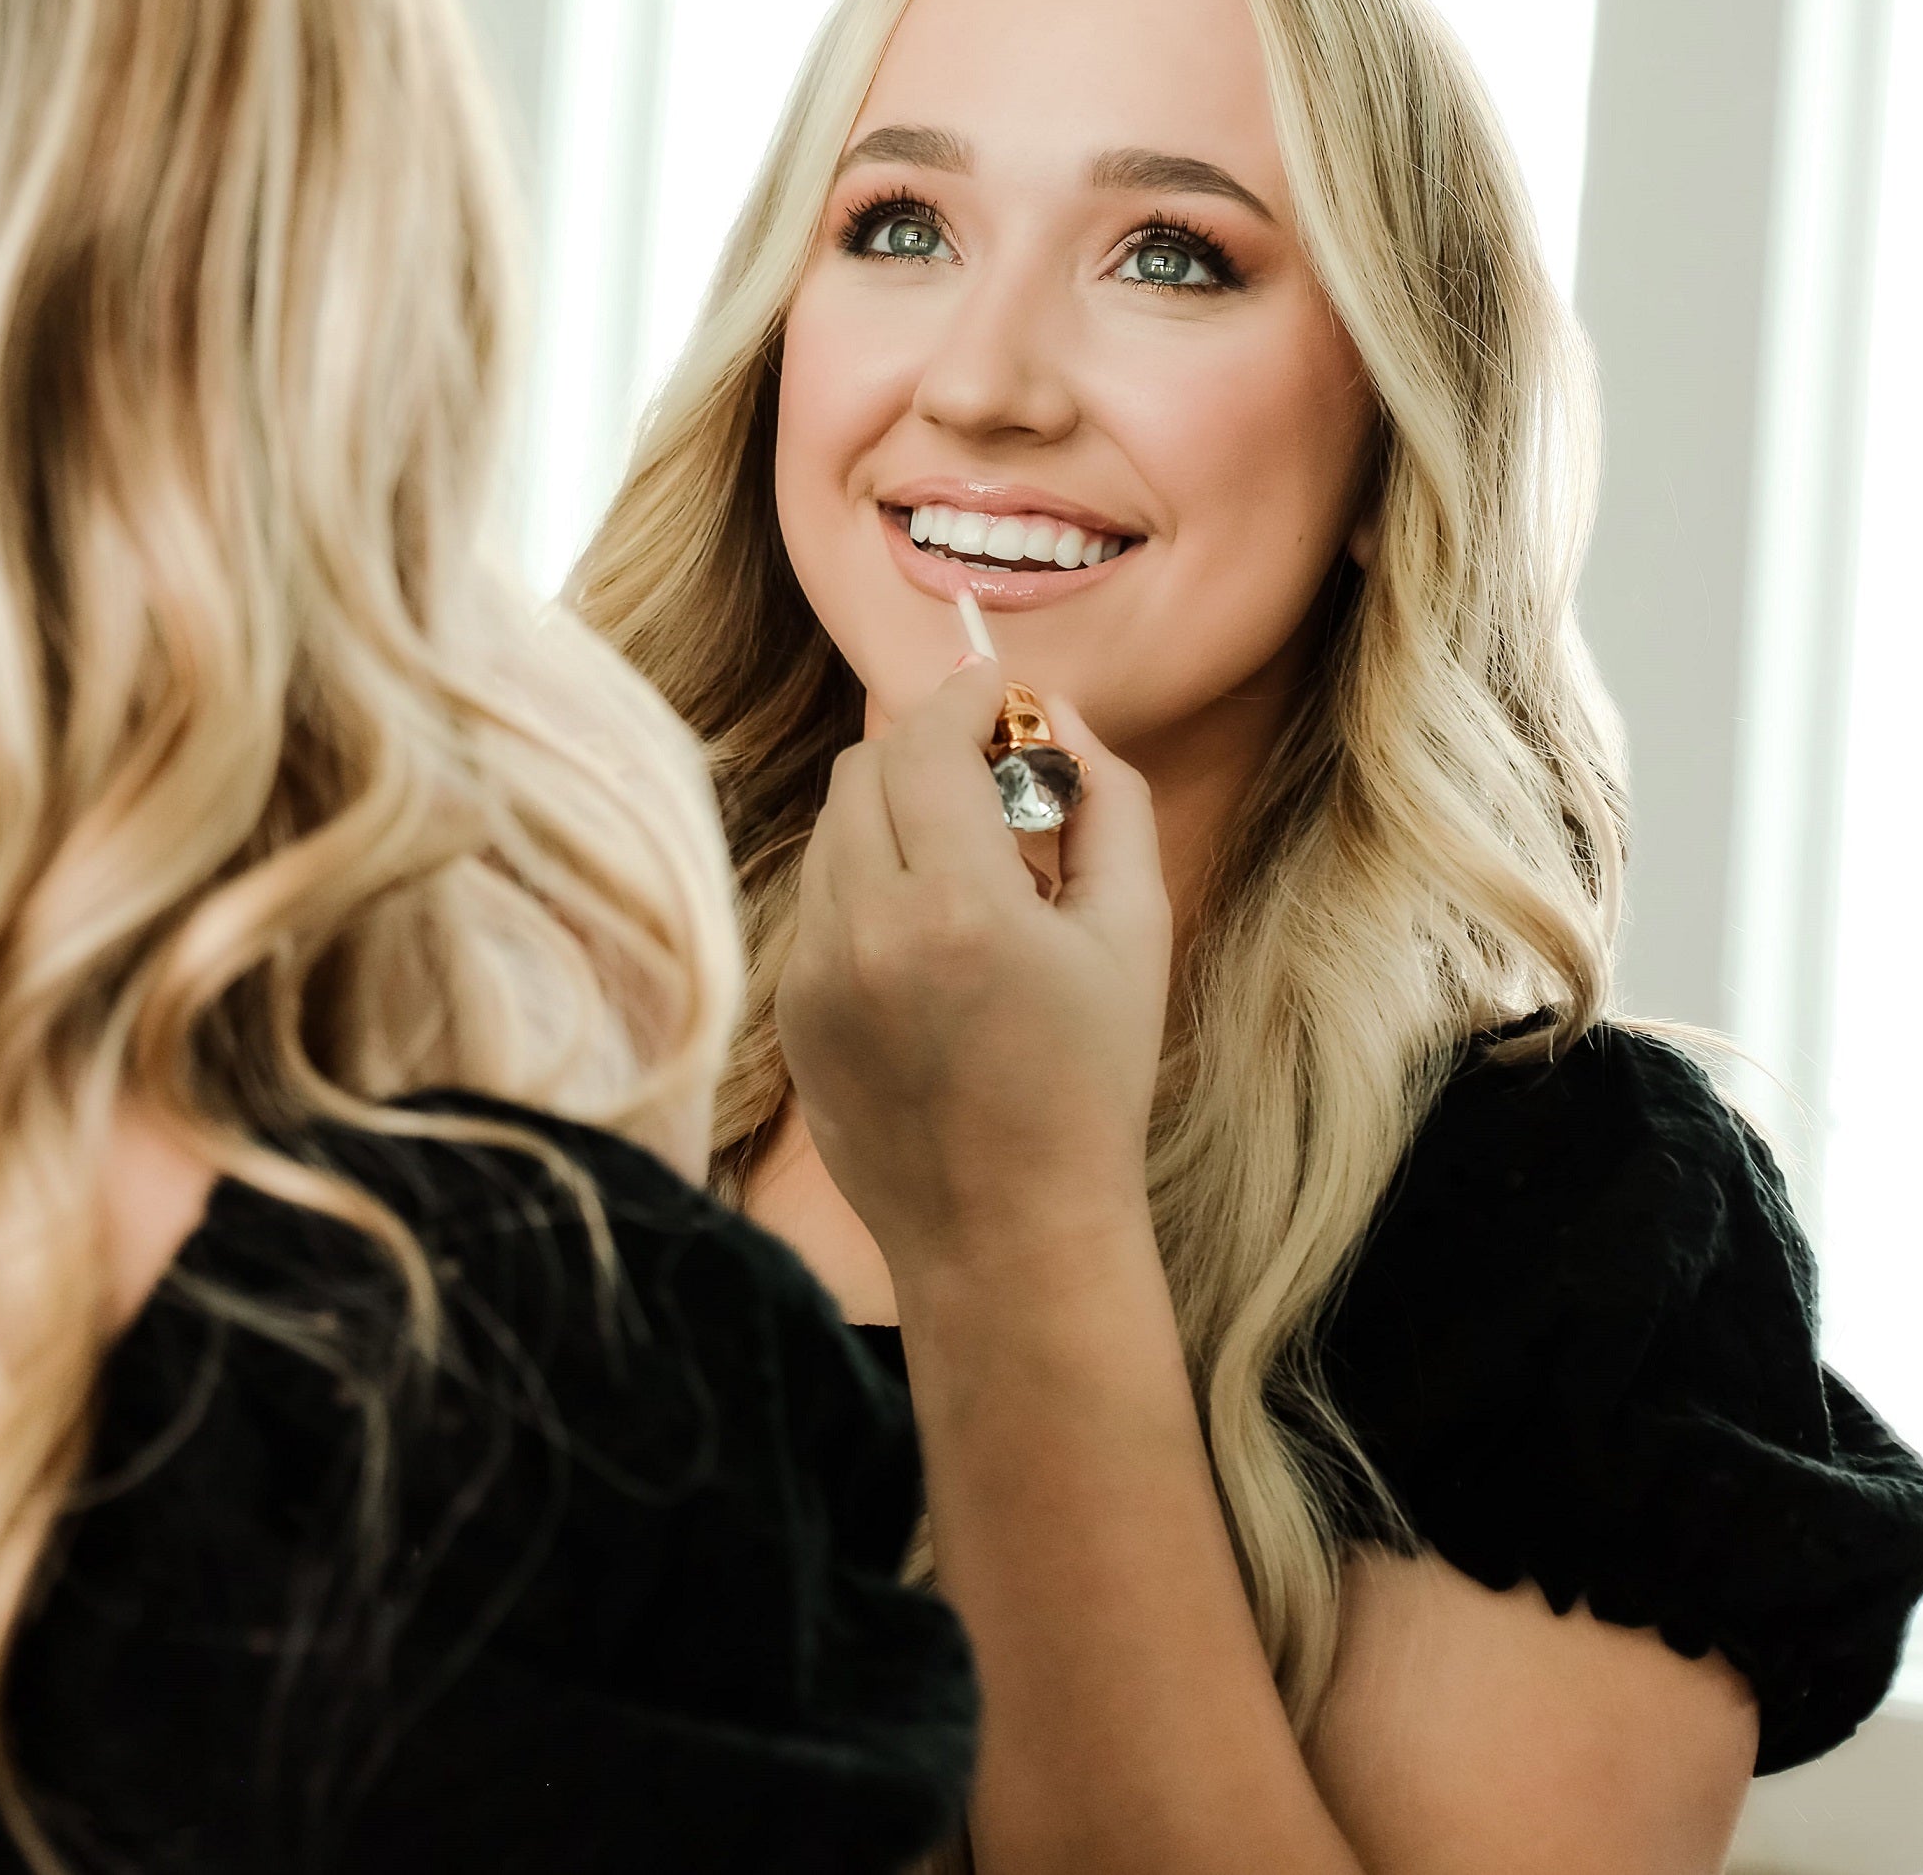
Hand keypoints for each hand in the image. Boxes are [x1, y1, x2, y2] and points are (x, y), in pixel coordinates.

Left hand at [775, 656, 1172, 1281]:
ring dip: (895, 809)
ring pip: (833, 827)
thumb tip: (1056, 711)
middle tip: (995, 772)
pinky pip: (820, 896)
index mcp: (956, 909)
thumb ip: (1105, 797)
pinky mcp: (789, 1008)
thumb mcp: (1133, 930)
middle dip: (929, 746)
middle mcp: (863, 932)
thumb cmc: (1091, 1082)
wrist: (1008, 1232)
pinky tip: (932, 930)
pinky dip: (869, 877)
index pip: (924, 741)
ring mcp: (812, 974)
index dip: (963, 696)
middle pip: (865, 768)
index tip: (998, 689)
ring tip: (970, 860)